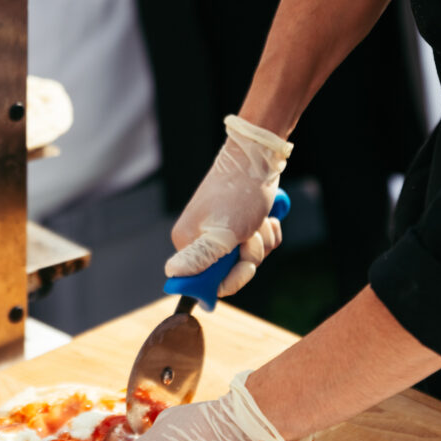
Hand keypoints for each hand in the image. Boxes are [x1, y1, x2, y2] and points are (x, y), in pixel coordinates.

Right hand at [165, 115, 292, 296]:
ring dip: (261, 242)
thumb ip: (200, 258)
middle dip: (249, 255)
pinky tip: (267, 217)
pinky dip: (268, 233)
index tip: (245, 267)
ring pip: (249, 257)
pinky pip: (259, 244)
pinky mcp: (241, 225)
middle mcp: (201, 240)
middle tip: (250, 235)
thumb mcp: (222, 233)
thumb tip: (172, 274)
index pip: (207, 282)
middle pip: (231, 271)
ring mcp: (223, 233)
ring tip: (259, 220)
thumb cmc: (238, 195)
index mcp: (188, 244)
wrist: (257, 158)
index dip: (231, 279)